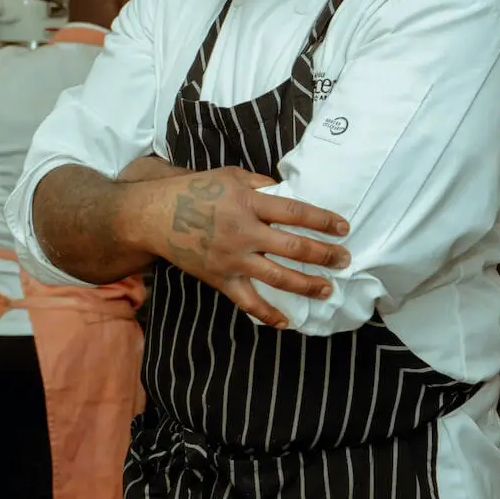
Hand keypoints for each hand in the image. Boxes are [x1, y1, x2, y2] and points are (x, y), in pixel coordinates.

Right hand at [151, 167, 350, 327]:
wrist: (155, 215)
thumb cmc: (195, 190)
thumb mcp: (231, 176)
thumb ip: (261, 184)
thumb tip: (290, 192)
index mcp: (249, 203)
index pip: (295, 212)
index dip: (322, 221)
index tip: (342, 228)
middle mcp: (244, 232)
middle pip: (293, 247)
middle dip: (324, 255)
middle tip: (344, 259)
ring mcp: (233, 259)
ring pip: (277, 277)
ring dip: (306, 285)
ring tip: (327, 289)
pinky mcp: (221, 278)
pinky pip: (248, 301)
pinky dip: (268, 314)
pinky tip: (287, 322)